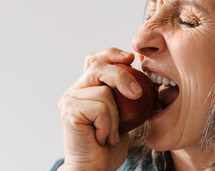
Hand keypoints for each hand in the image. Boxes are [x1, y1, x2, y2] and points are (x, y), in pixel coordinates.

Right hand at [57, 48, 142, 170]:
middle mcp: (75, 90)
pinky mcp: (69, 112)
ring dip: (116, 116)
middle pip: (99, 67)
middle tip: (137, 94)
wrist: (95, 168)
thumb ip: (125, 95)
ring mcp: (70, 100)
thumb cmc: (109, 143)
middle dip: (122, 76)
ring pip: (104, 92)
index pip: (95, 59)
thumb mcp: (123, 114)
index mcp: (87, 87)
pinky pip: (100, 108)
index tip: (131, 58)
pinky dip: (109, 125)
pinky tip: (103, 137)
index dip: (112, 53)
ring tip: (111, 133)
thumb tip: (145, 76)